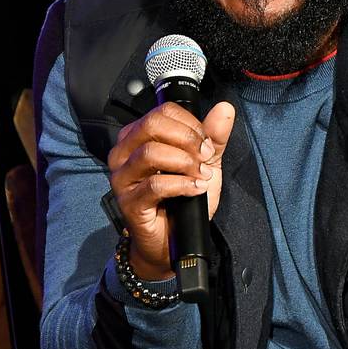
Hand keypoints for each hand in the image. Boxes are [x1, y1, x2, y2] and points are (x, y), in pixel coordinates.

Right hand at [107, 101, 235, 279]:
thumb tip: (225, 109)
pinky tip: (195, 189)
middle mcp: (124, 153)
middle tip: (205, 157)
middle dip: (187, 139)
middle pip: (152, 125)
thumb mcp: (205, 163)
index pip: (162, 112)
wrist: (172, 239)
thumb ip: (214, 136)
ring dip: (184, 163)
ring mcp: (122, 178)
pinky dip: (181, 185)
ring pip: (151, 153)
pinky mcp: (128, 201)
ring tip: (201, 175)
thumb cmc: (183, 198)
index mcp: (138, 136)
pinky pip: (155, 184)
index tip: (207, 143)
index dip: (190, 124)